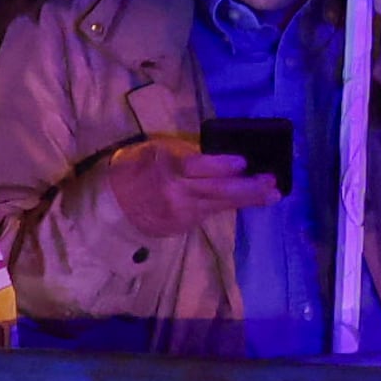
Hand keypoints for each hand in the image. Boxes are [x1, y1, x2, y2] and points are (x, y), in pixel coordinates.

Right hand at [95, 131, 283, 242]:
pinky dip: (224, 207)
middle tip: (273, 185)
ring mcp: (178, 216)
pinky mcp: (179, 228)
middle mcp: (175, 196)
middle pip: (217, 192)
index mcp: (167, 170)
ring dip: (246, 200)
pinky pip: (205, 215)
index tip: (244, 163)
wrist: (107, 208)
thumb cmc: (134, 170)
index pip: (199, 169)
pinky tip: (244, 200)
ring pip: (217, 206)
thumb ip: (186, 156)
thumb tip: (221, 160)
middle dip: (249, 189)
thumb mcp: (155, 152)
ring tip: (270, 194)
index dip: (223, 167)